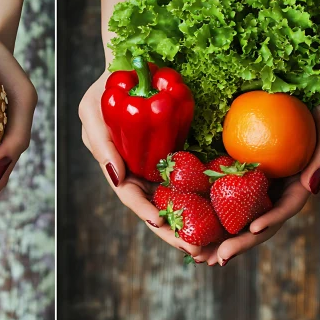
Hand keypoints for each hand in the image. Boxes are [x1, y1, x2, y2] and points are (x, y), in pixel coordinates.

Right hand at [79, 74, 204, 254]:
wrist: (132, 67)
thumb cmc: (107, 90)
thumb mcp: (93, 113)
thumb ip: (101, 145)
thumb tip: (118, 177)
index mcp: (117, 168)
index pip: (131, 197)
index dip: (145, 212)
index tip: (162, 223)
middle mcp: (139, 173)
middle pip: (157, 209)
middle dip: (175, 233)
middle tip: (197, 251)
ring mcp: (160, 168)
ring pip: (178, 202)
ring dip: (194, 226)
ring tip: (215, 245)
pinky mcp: (181, 157)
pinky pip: (194, 182)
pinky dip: (206, 201)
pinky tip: (226, 215)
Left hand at [195, 84, 319, 265]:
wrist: (293, 68)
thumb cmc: (319, 89)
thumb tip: (311, 188)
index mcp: (299, 177)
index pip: (285, 207)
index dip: (271, 220)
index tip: (252, 230)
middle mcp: (274, 182)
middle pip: (255, 219)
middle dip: (236, 243)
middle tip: (211, 258)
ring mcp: (252, 175)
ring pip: (232, 212)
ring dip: (215, 236)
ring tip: (194, 254)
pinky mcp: (230, 163)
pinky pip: (214, 189)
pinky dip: (200, 208)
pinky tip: (181, 222)